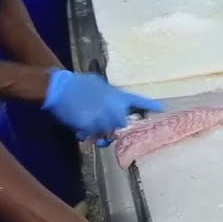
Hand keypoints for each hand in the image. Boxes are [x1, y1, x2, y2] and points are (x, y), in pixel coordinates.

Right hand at [43, 71, 162, 138]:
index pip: (138, 100)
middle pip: (122, 125)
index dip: (150, 105)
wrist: (61, 88)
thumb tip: (113, 104)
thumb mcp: (100, 85)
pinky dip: (86, 135)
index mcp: (118, 95)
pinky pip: (92, 137)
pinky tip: (79, 128)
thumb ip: (110, 97)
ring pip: (107, 134)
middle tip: (103, 125)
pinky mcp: (91, 127)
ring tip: (88, 126)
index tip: (161, 108)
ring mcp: (103, 118)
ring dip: (98, 133)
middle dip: (113, 126)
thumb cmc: (79, 84)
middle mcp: (114, 107)